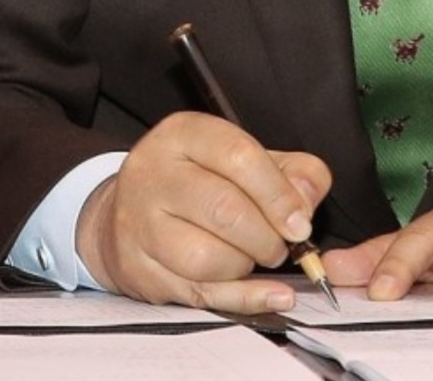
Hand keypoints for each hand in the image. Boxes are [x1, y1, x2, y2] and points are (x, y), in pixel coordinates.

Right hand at [76, 111, 330, 313]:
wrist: (126, 210)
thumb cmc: (199, 179)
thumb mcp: (245, 156)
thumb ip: (291, 172)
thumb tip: (306, 202)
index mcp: (184, 134)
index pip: (239, 157)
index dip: (278, 194)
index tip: (301, 223)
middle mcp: (153, 174)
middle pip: (223, 210)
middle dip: (266, 236)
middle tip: (281, 245)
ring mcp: (139, 225)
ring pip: (206, 259)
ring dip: (246, 266)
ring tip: (255, 257)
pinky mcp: (137, 271)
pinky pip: (197, 294)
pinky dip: (243, 299)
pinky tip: (271, 295)